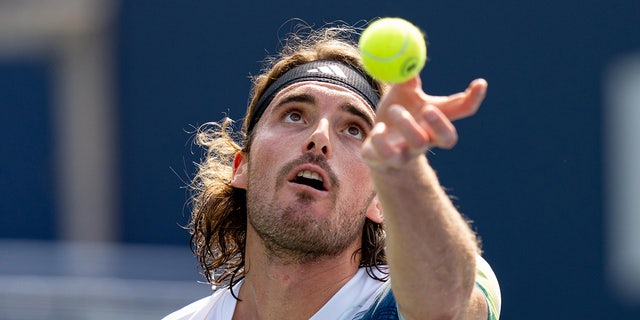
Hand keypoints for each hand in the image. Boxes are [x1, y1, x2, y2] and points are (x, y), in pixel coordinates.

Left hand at [362, 76, 486, 168]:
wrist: (376, 150)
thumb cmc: (393, 117)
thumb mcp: (400, 93)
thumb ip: (406, 77)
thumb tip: (411, 53)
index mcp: (434, 118)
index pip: (461, 110)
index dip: (473, 99)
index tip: (480, 83)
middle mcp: (427, 138)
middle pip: (447, 138)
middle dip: (441, 123)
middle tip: (428, 109)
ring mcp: (409, 153)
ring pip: (418, 143)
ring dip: (407, 123)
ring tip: (394, 109)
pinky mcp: (388, 161)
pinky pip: (387, 154)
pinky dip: (381, 139)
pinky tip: (378, 129)